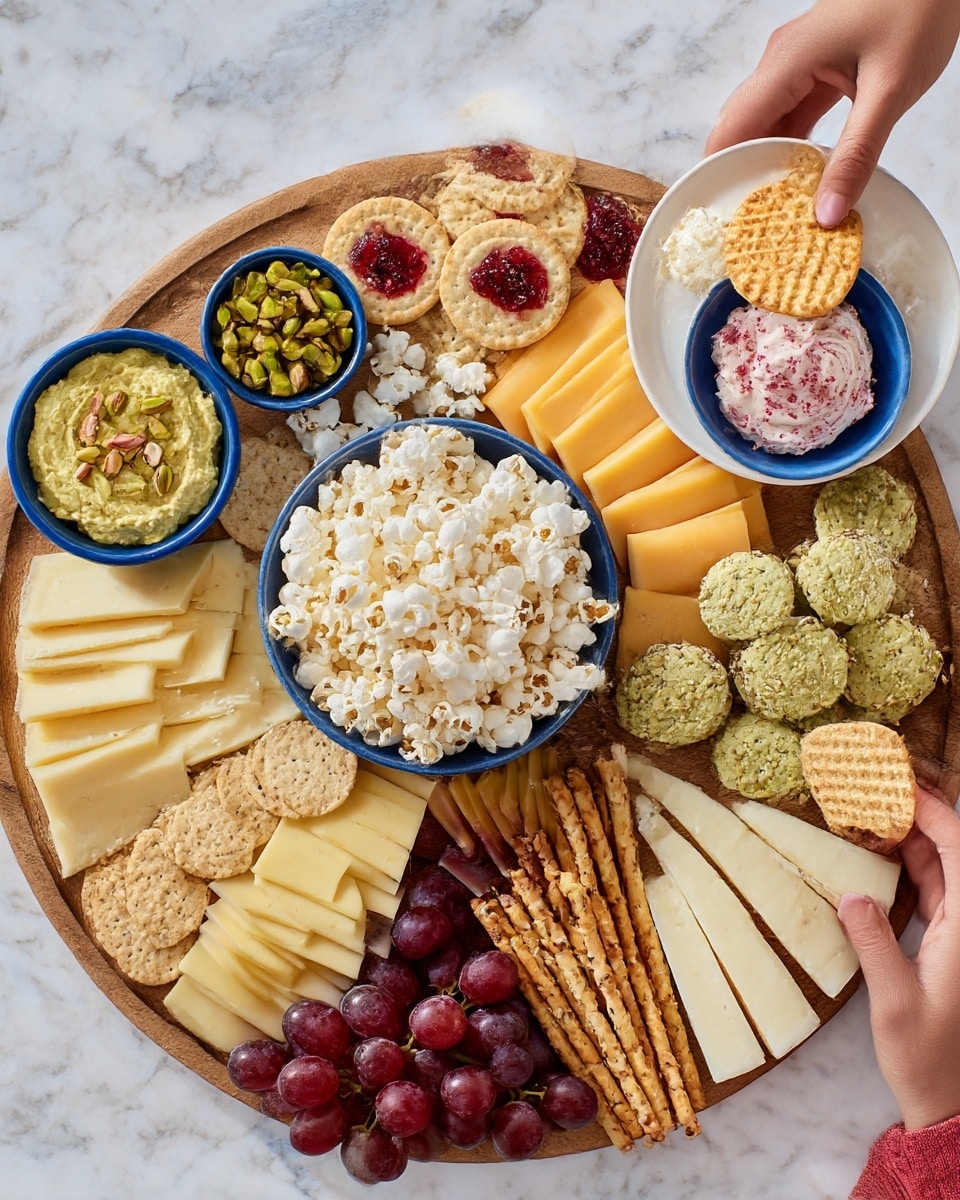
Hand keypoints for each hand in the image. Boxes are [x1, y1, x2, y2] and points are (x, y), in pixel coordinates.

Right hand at [705, 0, 959, 225]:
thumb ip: (857, 156)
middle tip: (751, 226)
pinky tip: (803, 176)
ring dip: (769, 165)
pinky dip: (792, 148)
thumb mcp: (889, 91)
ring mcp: (796, 65)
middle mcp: (780, 63)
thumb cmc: (919, 9)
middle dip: (742, 177)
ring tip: (776, 211)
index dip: (718, 176)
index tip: (722, 218)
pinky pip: (791, 116)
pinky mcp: (816, 68)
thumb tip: (826, 213)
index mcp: (786, 64)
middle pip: (741, 130)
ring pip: (766, 126)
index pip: (730, 130)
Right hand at [838, 784, 959, 1130]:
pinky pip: (935, 888)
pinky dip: (912, 863)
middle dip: (926, 813)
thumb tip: (851, 893)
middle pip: (956, 854)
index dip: (935, 814)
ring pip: (945, 867)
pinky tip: (884, 848)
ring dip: (916, 835)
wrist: (947, 1101)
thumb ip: (874, 943)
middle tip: (884, 782)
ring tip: (878, 806)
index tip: (901, 785)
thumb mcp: (895, 1002)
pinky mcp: (948, 942)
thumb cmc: (926, 1057)